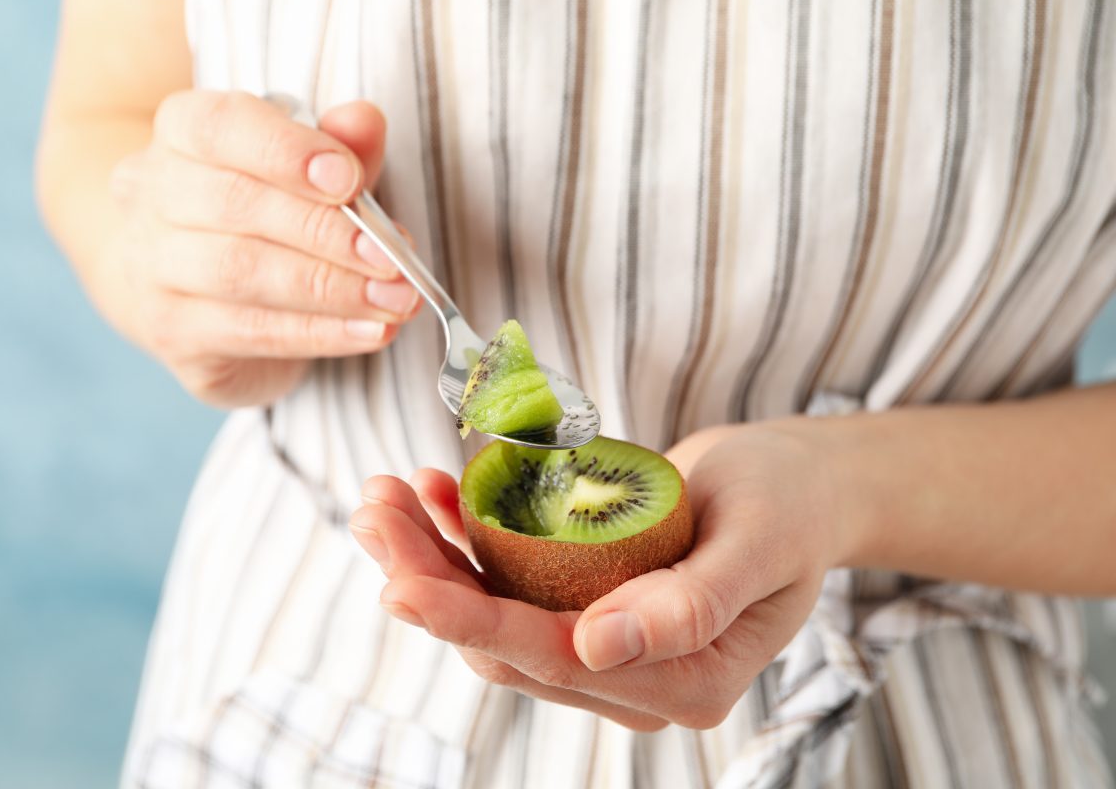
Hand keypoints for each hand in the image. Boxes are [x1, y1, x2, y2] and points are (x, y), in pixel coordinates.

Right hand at [97, 90, 419, 406]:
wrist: (190, 293)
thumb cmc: (262, 216)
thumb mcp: (309, 171)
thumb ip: (342, 145)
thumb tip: (365, 120)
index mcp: (180, 133)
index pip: (220, 126)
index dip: (287, 151)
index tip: (349, 180)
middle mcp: (151, 195)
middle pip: (236, 205)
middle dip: (327, 233)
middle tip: (393, 257)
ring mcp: (151, 268)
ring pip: (242, 273)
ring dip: (333, 288)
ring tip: (396, 300)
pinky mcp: (172, 333)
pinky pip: (251, 331)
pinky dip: (321, 332)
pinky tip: (371, 331)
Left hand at [349, 424, 851, 729]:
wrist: (798, 487)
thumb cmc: (789, 504)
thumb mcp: (759, 540)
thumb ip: (692, 603)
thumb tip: (599, 650)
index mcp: (683, 683)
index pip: (553, 660)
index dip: (470, 620)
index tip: (399, 581)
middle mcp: (634, 678)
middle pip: (505, 643)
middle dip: (428, 580)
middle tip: (374, 511)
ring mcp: (606, 648)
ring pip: (493, 615)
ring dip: (431, 558)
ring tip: (384, 496)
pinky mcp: (585, 607)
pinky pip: (510, 585)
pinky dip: (464, 539)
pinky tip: (434, 492)